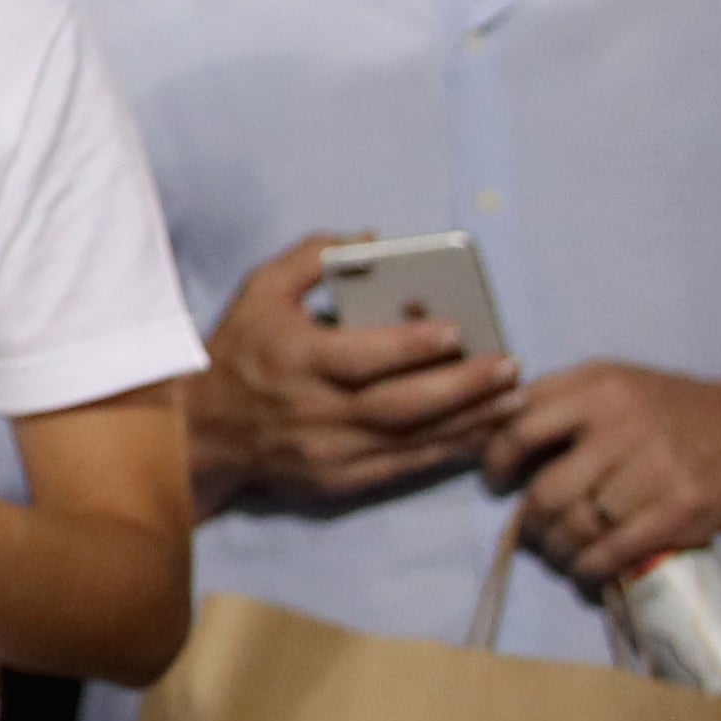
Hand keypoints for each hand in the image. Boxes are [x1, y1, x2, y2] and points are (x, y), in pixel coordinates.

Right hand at [183, 235, 518, 512]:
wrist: (206, 429)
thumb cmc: (241, 351)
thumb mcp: (259, 292)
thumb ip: (309, 259)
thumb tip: (367, 239)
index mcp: (296, 360)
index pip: (361, 356)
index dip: (410, 346)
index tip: (455, 329)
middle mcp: (316, 411)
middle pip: (400, 404)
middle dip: (461, 387)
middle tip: (509, 367)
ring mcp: (331, 452)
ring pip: (413, 439)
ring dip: (470, 421)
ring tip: (514, 399)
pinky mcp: (341, 481)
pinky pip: (405, 467)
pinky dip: (448, 451)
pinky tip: (482, 432)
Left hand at [490, 362, 720, 587]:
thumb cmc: (665, 410)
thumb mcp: (610, 383)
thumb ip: (554, 401)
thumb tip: (487, 431)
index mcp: (596, 388)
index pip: (521, 426)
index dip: (496, 460)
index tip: (495, 481)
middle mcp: (622, 426)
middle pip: (548, 489)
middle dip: (529, 522)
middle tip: (527, 534)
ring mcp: (653, 470)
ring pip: (578, 524)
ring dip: (557, 551)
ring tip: (554, 555)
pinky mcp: (679, 511)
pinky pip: (616, 549)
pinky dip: (590, 568)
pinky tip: (583, 574)